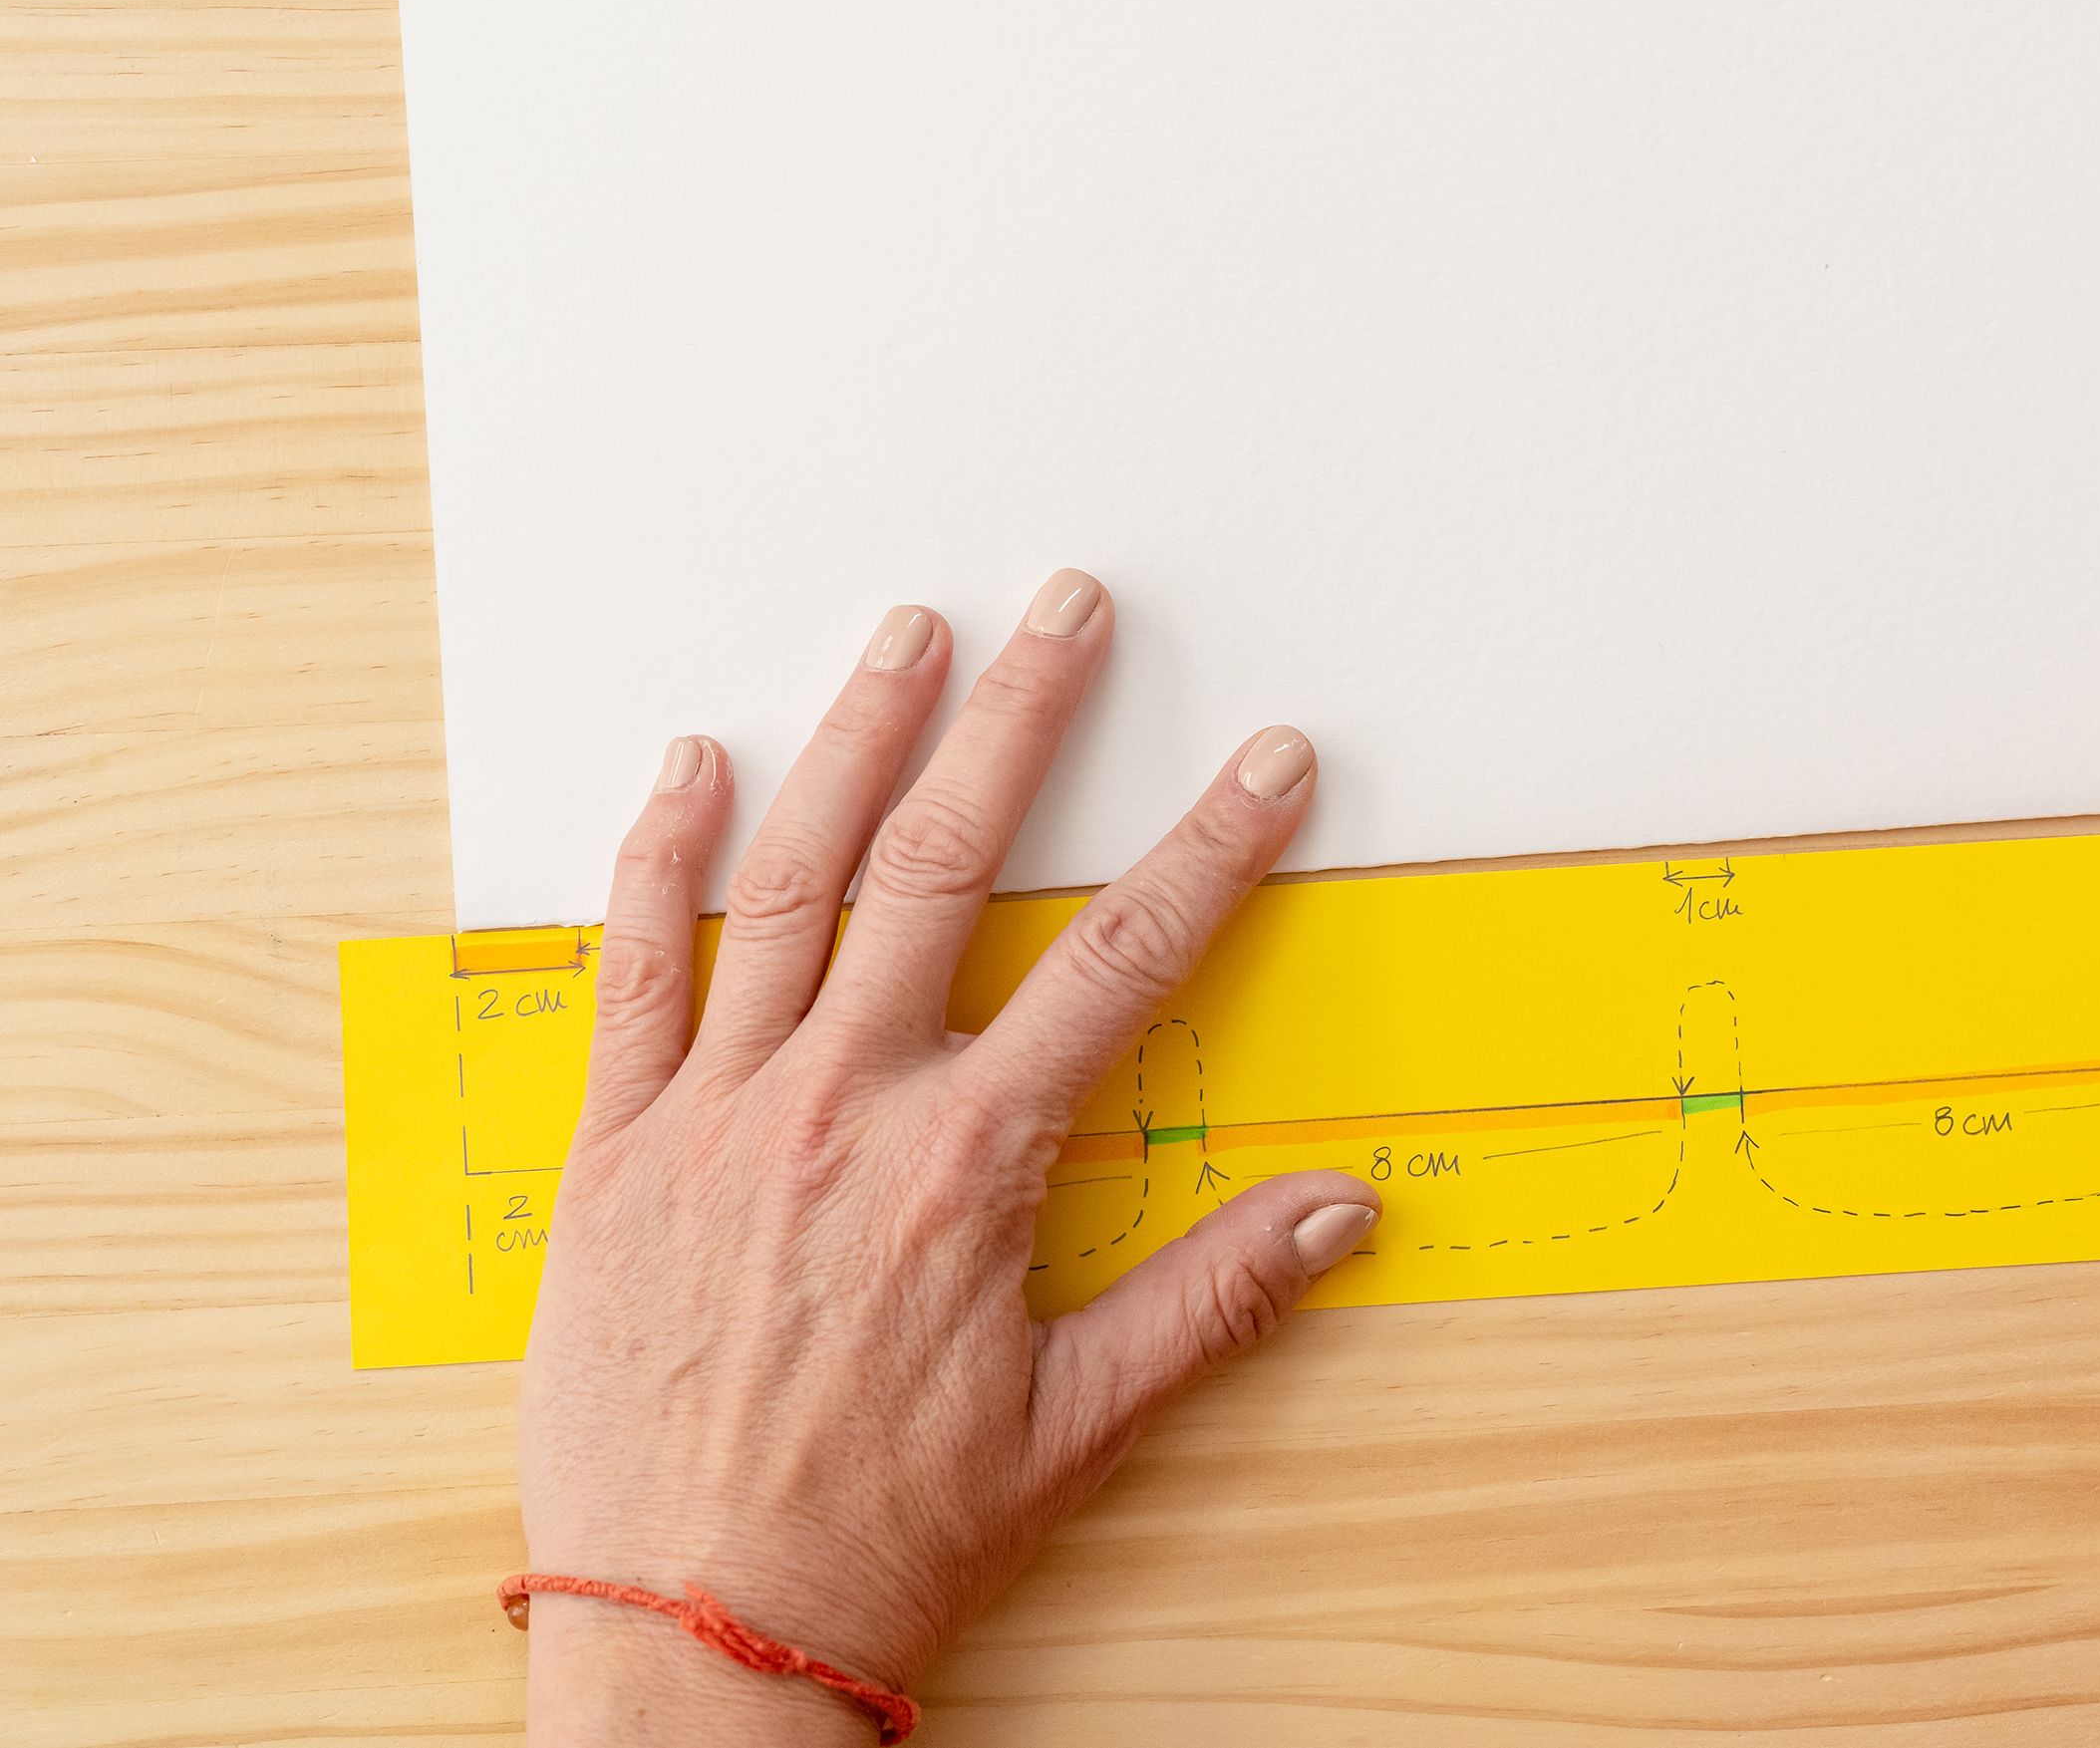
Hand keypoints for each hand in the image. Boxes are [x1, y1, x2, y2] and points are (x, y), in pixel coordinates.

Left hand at [515, 574, 1380, 1743]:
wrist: (696, 1627)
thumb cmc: (886, 1532)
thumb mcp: (1078, 1424)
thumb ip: (1213, 1300)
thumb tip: (1342, 1212)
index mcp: (971, 1164)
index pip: (1123, 963)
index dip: (1212, 850)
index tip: (1269, 766)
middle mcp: (846, 1106)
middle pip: (948, 865)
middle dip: (1022, 722)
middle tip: (1068, 610)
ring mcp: (721, 1112)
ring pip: (793, 883)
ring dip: (856, 742)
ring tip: (907, 633)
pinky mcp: (617, 1146)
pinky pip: (633, 969)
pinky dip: (659, 859)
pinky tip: (691, 767)